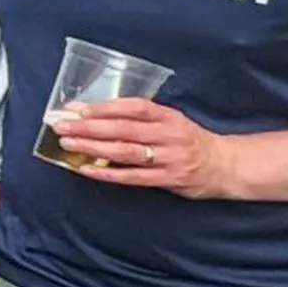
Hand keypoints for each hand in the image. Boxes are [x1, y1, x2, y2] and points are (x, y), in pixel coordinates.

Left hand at [55, 98, 241, 198]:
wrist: (226, 165)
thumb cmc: (189, 140)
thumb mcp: (171, 121)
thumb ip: (140, 119)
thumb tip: (94, 115)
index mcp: (168, 116)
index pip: (133, 107)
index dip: (104, 107)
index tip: (77, 108)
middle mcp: (169, 135)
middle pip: (124, 129)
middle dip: (89, 127)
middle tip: (62, 125)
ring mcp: (169, 158)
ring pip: (126, 151)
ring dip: (94, 148)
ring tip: (69, 144)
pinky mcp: (169, 179)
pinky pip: (133, 177)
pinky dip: (108, 173)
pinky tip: (87, 169)